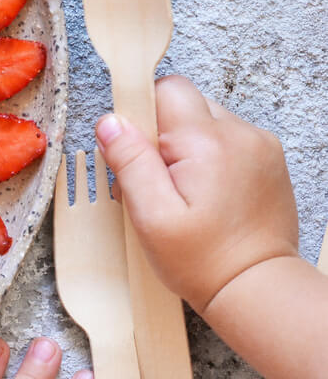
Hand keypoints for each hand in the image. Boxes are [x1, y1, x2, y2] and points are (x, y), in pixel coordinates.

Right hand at [95, 74, 299, 311]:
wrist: (257, 288)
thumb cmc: (203, 260)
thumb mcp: (152, 216)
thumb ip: (130, 162)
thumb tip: (111, 122)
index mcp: (208, 143)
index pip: (167, 90)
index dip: (142, 117)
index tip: (136, 153)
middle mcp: (240, 134)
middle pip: (185, 104)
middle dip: (162, 135)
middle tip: (158, 182)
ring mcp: (260, 145)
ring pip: (205, 121)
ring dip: (186, 147)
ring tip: (183, 192)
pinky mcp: (267, 159)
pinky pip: (226, 138)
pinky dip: (209, 157)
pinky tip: (205, 193)